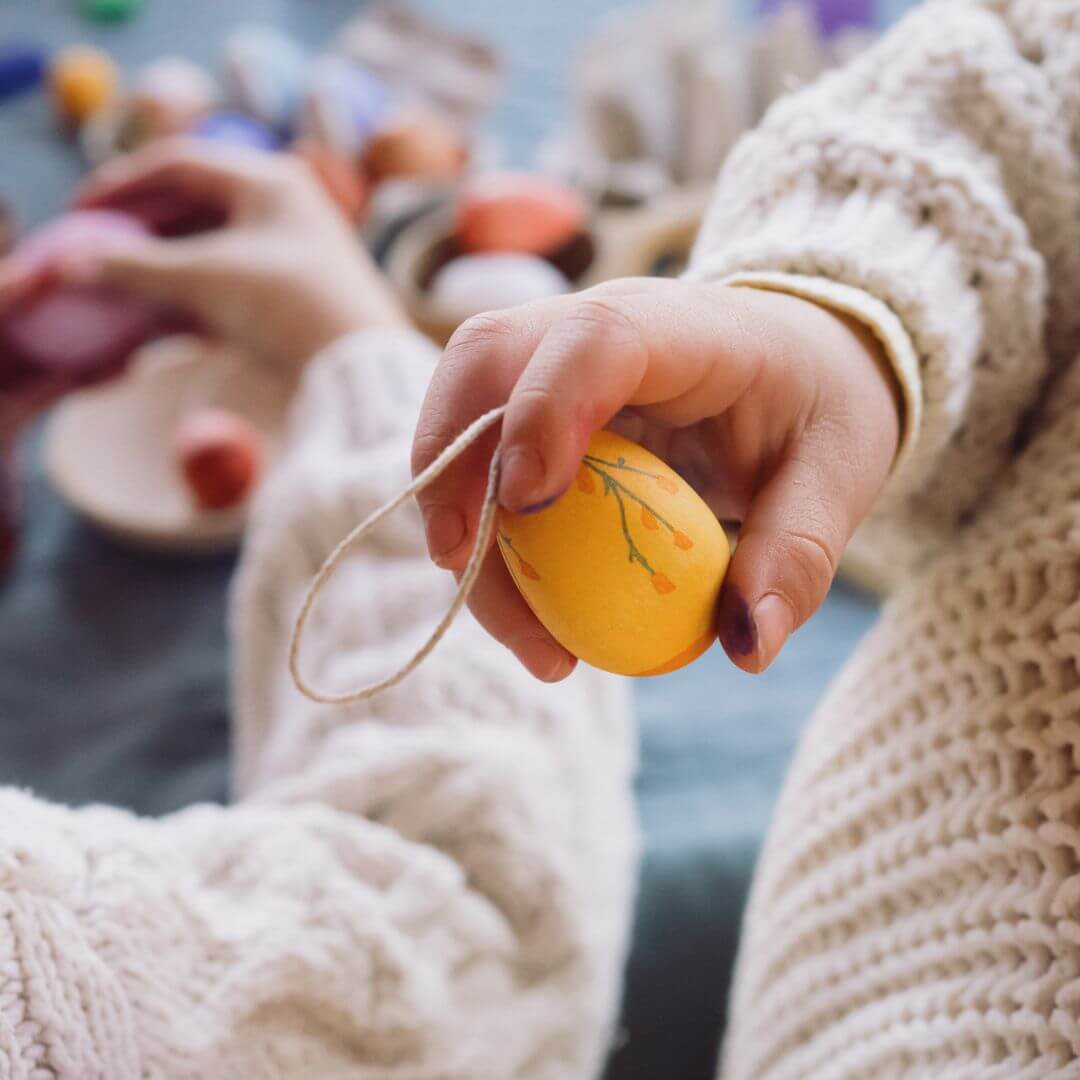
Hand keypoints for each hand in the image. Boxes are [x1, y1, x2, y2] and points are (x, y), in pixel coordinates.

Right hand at [69, 139, 407, 367]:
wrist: (360, 368)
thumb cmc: (288, 306)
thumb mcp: (206, 279)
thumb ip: (138, 267)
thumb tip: (78, 263)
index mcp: (270, 178)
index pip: (181, 164)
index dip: (124, 183)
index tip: (82, 209)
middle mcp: (286, 204)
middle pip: (196, 203)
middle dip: (143, 227)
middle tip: (99, 248)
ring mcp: (294, 248)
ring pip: (214, 244)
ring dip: (166, 262)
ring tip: (125, 283)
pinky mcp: (296, 291)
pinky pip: (234, 277)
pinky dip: (196, 289)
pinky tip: (165, 310)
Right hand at [412, 278, 899, 678]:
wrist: (802, 359)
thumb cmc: (819, 405)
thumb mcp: (842, 472)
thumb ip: (801, 553)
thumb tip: (746, 645)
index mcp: (684, 327)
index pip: (594, 338)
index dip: (545, 409)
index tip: (527, 502)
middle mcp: (600, 328)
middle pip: (486, 358)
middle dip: (449, 460)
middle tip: (457, 564)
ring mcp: (557, 362)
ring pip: (463, 414)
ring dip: (457, 518)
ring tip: (520, 632)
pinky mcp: (538, 406)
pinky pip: (481, 457)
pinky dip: (482, 533)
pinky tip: (523, 608)